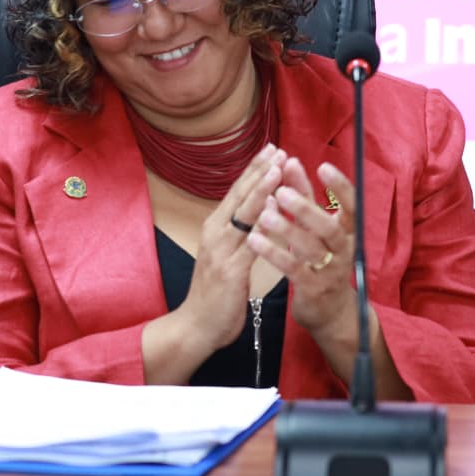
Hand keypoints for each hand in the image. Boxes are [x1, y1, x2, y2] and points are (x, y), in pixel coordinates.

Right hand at [177, 143, 285, 349]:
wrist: (197, 326)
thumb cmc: (215, 293)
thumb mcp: (226, 256)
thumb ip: (239, 234)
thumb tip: (256, 212)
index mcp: (215, 228)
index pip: (237, 192)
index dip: (254, 170)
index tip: (270, 150)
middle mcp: (215, 233)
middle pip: (239, 195)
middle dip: (260, 171)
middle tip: (277, 149)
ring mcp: (221, 251)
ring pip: (244, 214)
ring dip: (262, 190)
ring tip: (278, 169)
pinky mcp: (231, 271)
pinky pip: (250, 244)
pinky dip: (262, 225)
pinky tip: (275, 211)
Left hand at [247, 158, 355, 335]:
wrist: (329, 311)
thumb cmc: (320, 260)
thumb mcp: (315, 229)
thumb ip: (304, 198)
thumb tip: (289, 162)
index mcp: (349, 232)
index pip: (352, 205)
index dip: (340, 187)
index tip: (322, 166)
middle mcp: (344, 249)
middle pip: (330, 227)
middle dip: (306, 208)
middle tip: (281, 191)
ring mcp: (331, 271)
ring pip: (311, 248)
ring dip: (287, 229)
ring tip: (264, 214)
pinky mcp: (313, 288)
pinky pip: (294, 269)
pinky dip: (274, 253)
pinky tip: (255, 239)